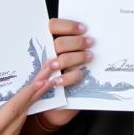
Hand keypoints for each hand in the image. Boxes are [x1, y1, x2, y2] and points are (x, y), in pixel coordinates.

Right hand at [0, 64, 51, 134]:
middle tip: (43, 83)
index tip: (42, 81)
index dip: (29, 94)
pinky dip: (13, 131)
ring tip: (32, 98)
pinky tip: (11, 124)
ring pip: (16, 132)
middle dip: (33, 99)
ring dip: (24, 115)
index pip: (13, 110)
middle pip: (20, 119)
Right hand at [31, 17, 92, 132]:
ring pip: (62, 59)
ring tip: (89, 56)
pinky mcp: (48, 88)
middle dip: (77, 43)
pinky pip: (64, 77)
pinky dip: (74, 76)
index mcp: (47, 44)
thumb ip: (73, 48)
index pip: (53, 26)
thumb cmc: (65, 78)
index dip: (68, 25)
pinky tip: (81, 75)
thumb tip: (90, 35)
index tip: (83, 28)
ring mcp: (45, 71)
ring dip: (78, 57)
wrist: (55, 109)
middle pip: (60, 43)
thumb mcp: (69, 61)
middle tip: (90, 42)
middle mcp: (43, 56)